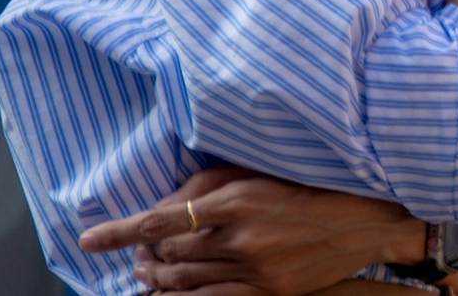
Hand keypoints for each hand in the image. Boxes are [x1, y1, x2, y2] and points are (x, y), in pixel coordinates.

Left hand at [79, 168, 423, 295]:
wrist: (367, 221)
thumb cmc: (312, 189)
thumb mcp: (261, 173)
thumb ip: (210, 184)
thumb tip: (165, 205)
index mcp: (239, 200)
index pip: (162, 220)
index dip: (120, 231)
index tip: (90, 239)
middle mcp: (242, 238)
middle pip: (167, 255)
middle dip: (144, 254)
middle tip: (137, 252)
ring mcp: (255, 271)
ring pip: (183, 281)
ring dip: (159, 277)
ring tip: (152, 271)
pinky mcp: (268, 292)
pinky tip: (172, 293)